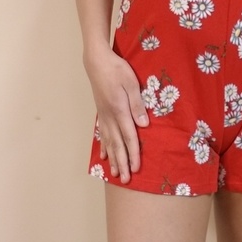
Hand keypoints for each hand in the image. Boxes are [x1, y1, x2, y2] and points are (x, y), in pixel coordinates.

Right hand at [85, 48, 148, 182]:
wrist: (97, 61)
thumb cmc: (117, 69)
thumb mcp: (132, 83)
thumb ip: (137, 104)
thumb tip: (144, 125)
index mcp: (119, 110)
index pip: (129, 136)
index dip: (133, 154)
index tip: (136, 168)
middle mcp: (110, 117)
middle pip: (117, 144)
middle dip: (122, 163)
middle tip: (126, 180)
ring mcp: (103, 116)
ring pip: (109, 142)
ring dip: (113, 159)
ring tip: (115, 174)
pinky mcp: (101, 112)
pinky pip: (102, 134)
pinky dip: (103, 147)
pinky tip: (104, 156)